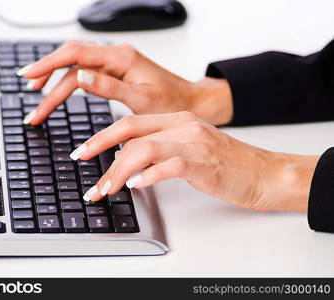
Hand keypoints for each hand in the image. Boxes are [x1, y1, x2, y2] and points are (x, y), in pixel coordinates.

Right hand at [19, 40, 232, 125]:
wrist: (189, 101)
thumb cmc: (171, 102)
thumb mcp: (141, 99)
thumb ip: (110, 87)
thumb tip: (80, 76)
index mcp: (121, 58)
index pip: (76, 55)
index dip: (49, 65)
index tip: (29, 77)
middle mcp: (115, 55)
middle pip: (71, 56)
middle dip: (47, 73)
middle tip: (29, 91)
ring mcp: (114, 62)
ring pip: (76, 62)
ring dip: (55, 76)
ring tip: (37, 92)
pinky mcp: (115, 70)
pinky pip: (85, 69)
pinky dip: (68, 78)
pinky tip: (59, 86)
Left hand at [71, 111, 317, 212]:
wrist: (264, 174)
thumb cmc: (226, 165)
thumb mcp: (188, 149)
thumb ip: (158, 149)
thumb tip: (126, 161)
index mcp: (176, 120)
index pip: (129, 123)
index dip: (101, 137)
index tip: (83, 151)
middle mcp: (181, 125)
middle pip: (129, 130)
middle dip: (99, 148)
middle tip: (82, 166)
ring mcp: (193, 141)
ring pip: (143, 148)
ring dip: (117, 170)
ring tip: (104, 189)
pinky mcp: (203, 162)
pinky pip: (168, 165)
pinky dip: (148, 175)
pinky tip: (135, 185)